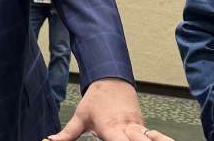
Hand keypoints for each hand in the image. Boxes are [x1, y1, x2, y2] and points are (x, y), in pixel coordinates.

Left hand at [47, 78, 174, 140]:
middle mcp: (126, 128)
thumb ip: (67, 134)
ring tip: (130, 138)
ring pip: (146, 138)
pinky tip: (136, 138)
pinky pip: (146, 136)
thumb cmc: (96, 98)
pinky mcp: (142, 125)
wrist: (112, 79)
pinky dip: (144, 138)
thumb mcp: (80, 117)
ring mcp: (137, 126)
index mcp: (110, 129)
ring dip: (140, 140)